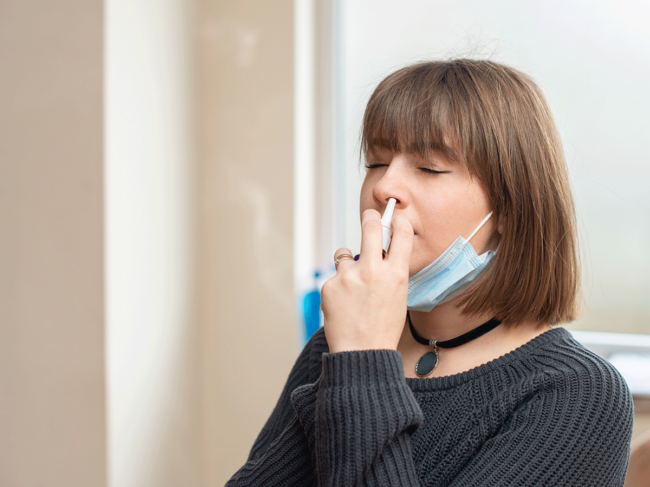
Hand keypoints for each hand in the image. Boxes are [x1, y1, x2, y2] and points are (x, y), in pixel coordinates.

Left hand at [321, 209, 413, 352]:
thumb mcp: (398, 296)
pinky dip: (338, 287)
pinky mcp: (330, 285)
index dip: (398, 220)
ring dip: (348, 262)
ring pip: (345, 253)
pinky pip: (334, 277)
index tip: (394, 217)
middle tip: (369, 215)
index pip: (401, 233)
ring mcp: (349, 277)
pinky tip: (344, 305)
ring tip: (352, 286)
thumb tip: (382, 250)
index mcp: (396, 274)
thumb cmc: (383, 328)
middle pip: (370, 226)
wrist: (362, 353)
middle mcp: (373, 271)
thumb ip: (391, 272)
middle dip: (370, 217)